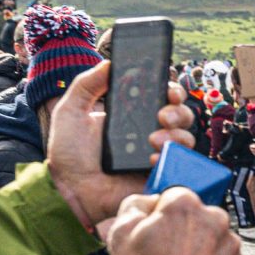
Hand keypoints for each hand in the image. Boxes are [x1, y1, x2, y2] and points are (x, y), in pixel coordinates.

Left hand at [45, 61, 194, 229]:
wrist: (70, 191)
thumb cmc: (69, 155)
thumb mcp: (71, 111)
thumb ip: (86, 84)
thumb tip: (109, 63)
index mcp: (134, 116)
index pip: (162, 98)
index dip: (171, 91)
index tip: (167, 90)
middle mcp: (150, 133)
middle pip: (182, 115)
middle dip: (178, 111)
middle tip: (162, 115)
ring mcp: (158, 156)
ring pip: (186, 139)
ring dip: (175, 134)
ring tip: (153, 140)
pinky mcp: (161, 177)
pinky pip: (180, 165)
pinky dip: (171, 157)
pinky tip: (153, 157)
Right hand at [105, 187, 245, 254]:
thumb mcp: (120, 232)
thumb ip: (135, 207)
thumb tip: (147, 203)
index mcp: (184, 204)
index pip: (173, 196)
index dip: (162, 214)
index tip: (156, 229)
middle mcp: (213, 218)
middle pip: (197, 216)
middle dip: (184, 229)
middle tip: (167, 252)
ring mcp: (229, 242)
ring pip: (213, 237)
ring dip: (200, 247)